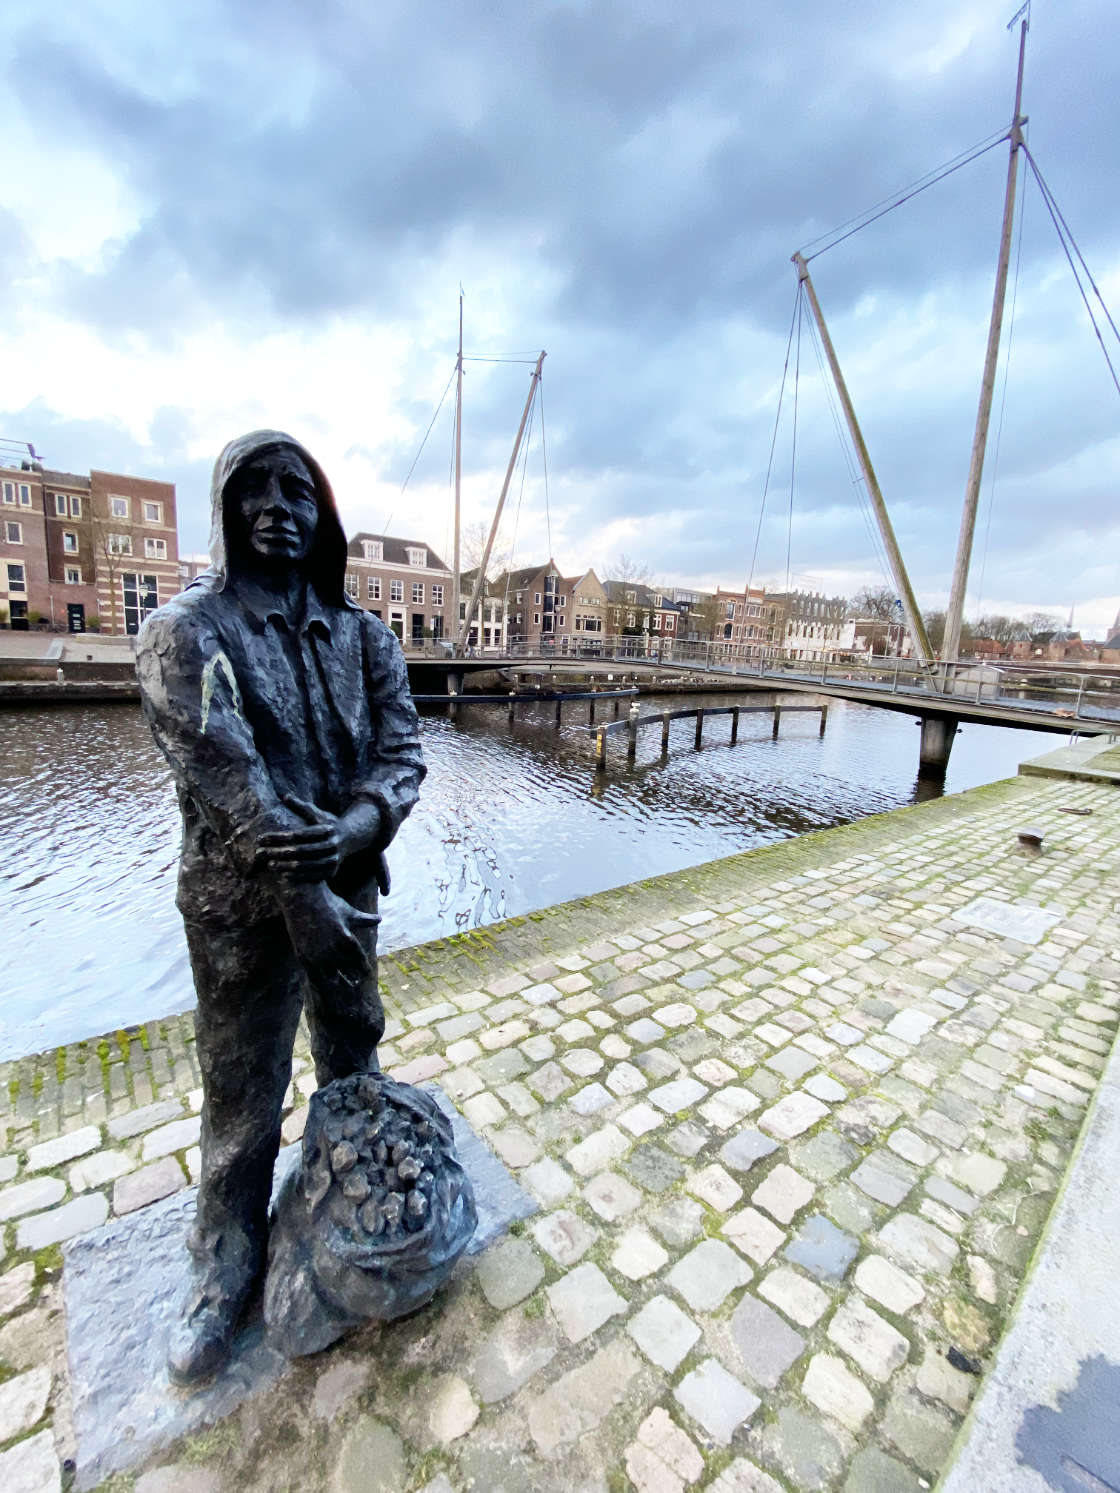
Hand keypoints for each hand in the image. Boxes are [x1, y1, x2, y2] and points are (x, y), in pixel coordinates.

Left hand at [257, 797, 379, 881]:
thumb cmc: (328, 824)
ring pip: (304, 865)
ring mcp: (332, 860)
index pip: (297, 834)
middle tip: (260, 853)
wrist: (350, 838)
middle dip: (277, 852)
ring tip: (269, 865)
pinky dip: (297, 876)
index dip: (278, 837)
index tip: (261, 838)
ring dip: (285, 866)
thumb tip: (284, 796)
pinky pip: (311, 876)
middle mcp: (332, 845)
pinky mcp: (331, 872)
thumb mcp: (318, 813)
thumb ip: (301, 806)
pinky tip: (283, 875)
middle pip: (299, 850)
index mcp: (327, 829)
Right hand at [283, 883, 378, 991]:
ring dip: (336, 978)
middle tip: (356, 981)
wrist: (301, 899)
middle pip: (346, 969)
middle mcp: (332, 949)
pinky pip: (314, 974)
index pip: (359, 960)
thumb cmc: (328, 903)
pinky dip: (320, 977)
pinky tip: (323, 978)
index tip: (366, 973)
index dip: (363, 968)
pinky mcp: (303, 956)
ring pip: (330, 975)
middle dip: (352, 976)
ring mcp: (316, 954)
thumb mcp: (348, 911)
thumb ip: (364, 919)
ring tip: (340, 981)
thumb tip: (380, 919)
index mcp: (346, 938)